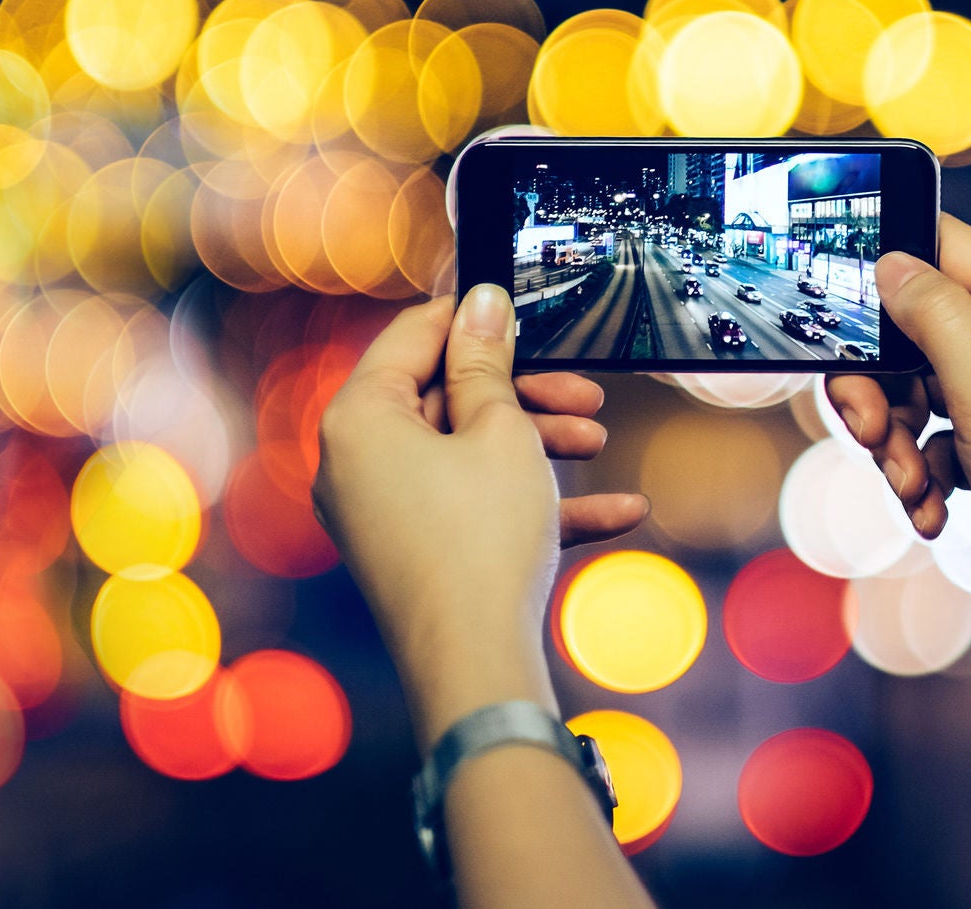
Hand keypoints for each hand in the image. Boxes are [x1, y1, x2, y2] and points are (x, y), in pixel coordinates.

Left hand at [315, 284, 648, 746]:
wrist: (475, 667)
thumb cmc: (481, 542)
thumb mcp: (500, 431)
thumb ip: (488, 362)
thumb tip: (481, 303)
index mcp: (359, 418)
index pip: (413, 336)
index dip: (473, 318)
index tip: (523, 308)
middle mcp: (354, 462)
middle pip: (445, 398)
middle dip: (526, 395)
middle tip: (586, 394)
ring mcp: (379, 512)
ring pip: (465, 453)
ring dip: (538, 445)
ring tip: (599, 445)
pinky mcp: (411, 552)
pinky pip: (471, 509)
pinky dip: (531, 504)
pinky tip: (616, 511)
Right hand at [826, 215, 970, 597]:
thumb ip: (937, 318)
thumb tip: (890, 260)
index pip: (935, 245)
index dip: (881, 272)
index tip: (844, 325)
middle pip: (910, 331)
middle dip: (876, 388)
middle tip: (871, 433)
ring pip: (916, 393)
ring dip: (895, 445)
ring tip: (915, 491)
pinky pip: (938, 442)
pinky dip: (925, 477)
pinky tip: (934, 514)